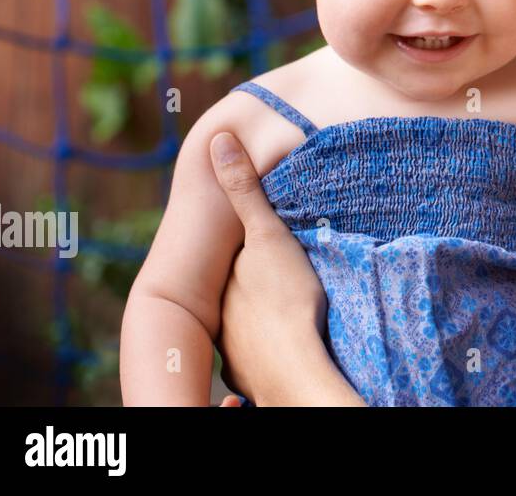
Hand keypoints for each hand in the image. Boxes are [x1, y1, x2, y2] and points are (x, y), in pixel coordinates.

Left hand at [210, 132, 326, 403]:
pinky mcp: (250, 374)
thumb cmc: (285, 297)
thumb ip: (243, 190)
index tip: (268, 250)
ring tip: (285, 314)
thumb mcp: (268, 234)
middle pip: (236, 292)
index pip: (231, 257)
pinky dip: (267, 349)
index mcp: (223, 279)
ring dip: (257, 321)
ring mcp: (232, 349)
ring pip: (242, 326)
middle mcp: (218, 314)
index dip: (248, 250)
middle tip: (280, 284)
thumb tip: (218, 141)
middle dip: (251, 288)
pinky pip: (256, 356)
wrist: (297, 366)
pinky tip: (285, 345)